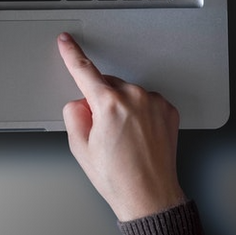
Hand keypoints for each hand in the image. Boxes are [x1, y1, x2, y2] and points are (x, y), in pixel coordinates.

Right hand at [58, 33, 186, 221]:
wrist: (149, 193)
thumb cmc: (117, 176)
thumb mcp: (81, 148)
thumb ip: (74, 115)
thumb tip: (79, 101)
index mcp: (109, 104)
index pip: (84, 71)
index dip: (72, 53)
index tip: (66, 41)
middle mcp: (135, 97)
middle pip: (108, 85)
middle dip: (100, 101)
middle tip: (101, 131)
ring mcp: (155, 101)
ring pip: (128, 93)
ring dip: (121, 107)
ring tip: (123, 139)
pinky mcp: (168, 108)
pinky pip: (146, 102)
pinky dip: (139, 112)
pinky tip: (138, 135)